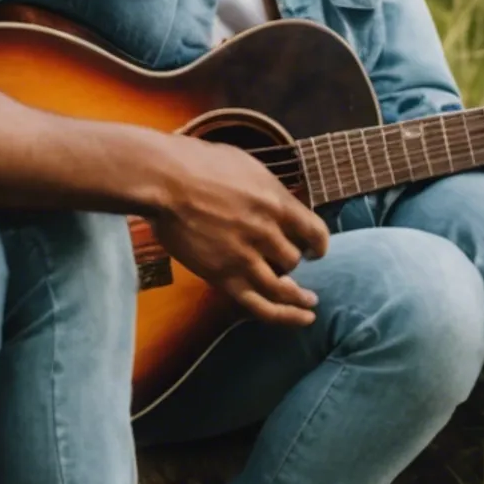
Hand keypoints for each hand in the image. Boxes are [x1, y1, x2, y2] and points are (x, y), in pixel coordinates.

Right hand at [141, 131, 329, 327]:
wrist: (164, 180)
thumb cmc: (199, 164)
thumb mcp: (248, 167)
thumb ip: (267, 190)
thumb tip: (278, 203)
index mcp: (277, 202)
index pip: (315, 232)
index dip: (318, 244)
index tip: (315, 250)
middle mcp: (268, 232)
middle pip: (294, 258)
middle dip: (291, 262)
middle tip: (284, 264)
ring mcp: (246, 256)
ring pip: (283, 285)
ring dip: (298, 296)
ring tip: (308, 303)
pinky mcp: (223, 276)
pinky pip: (261, 304)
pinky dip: (285, 315)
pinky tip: (302, 318)